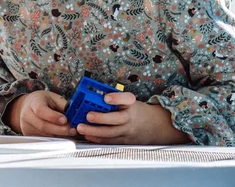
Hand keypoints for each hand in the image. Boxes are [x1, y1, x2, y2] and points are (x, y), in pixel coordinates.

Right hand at [4, 90, 77, 137]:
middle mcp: (27, 115)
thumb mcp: (53, 98)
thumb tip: (76, 114)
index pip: (40, 110)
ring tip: (69, 132)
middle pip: (42, 125)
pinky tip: (61, 135)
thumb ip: (64, 105)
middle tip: (72, 130)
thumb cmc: (43, 101)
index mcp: (33, 102)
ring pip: (44, 134)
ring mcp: (26, 127)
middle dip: (59, 129)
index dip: (53, 117)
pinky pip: (43, 138)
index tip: (65, 120)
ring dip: (59, 135)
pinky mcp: (28, 135)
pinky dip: (54, 137)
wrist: (28, 106)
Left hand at [76, 91, 191, 144]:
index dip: (116, 98)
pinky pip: (110, 141)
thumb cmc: (136, 111)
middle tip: (88, 116)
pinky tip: (87, 136)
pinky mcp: (124, 140)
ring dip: (94, 131)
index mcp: (132, 104)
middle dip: (101, 118)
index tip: (106, 97)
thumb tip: (94, 93)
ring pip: (111, 133)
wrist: (154, 126)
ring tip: (81, 127)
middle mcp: (130, 118)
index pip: (127, 99)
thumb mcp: (129, 101)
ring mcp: (127, 131)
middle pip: (117, 119)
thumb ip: (115, 99)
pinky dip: (97, 139)